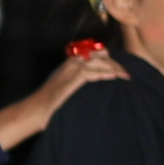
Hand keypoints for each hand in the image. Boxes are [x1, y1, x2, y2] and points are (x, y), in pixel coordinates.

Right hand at [0, 45, 122, 146]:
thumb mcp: (68, 86)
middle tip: (127, 75)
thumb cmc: (52, 102)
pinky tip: (113, 78)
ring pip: (97, 62)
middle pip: (100, 55)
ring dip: (113, 68)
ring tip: (125, 76)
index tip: (122, 70)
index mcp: (71, 63)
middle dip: (115, 64)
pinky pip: (89, 72)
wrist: (36, 110)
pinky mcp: (70, 80)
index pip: (96, 54)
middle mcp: (71, 63)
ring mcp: (70, 70)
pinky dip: (103, 73)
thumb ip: (82, 81)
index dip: (111, 61)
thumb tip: (100, 83)